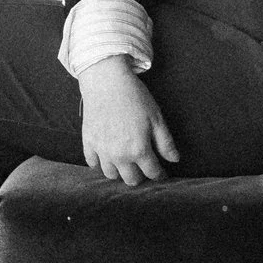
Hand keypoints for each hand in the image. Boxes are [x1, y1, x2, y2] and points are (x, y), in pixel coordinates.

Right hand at [77, 58, 177, 184]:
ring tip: (126, 162)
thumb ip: (166, 143)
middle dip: (140, 176)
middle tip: (143, 166)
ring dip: (120, 172)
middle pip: (131, 180)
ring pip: (111, 175)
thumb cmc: (135, 97)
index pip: (152, 173)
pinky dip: (100, 164)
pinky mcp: (88, 143)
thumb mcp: (156, 118)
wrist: (106, 82)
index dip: (160, 174)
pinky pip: (93, 164)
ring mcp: (101, 151)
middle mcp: (119, 156)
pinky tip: (107, 156)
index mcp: (139, 150)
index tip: (162, 172)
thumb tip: (175, 160)